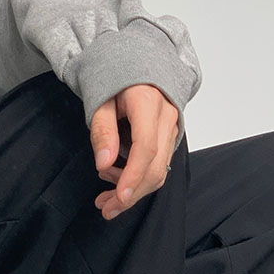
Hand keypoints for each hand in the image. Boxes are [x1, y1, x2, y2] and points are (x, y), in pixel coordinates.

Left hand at [89, 85, 178, 219]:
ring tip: (106, 198)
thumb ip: (102, 131)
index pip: (145, 147)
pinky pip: (159, 163)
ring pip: (160, 170)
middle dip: (131, 194)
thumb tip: (103, 163)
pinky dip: (139, 178)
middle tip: (106, 209)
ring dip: (134, 190)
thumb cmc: (116, 80)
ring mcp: (172, 127)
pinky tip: (117, 180)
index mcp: (148, 103)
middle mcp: (167, 116)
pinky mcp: (170, 136)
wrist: (137, 65)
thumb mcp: (100, 100)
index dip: (132, 175)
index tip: (119, 197)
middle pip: (155, 166)